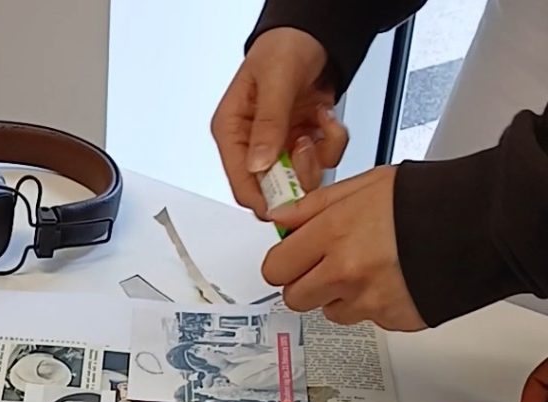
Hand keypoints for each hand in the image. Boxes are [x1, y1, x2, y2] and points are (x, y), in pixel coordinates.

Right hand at [211, 28, 348, 217]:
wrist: (314, 34)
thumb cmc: (284, 46)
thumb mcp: (275, 81)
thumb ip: (267, 124)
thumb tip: (257, 163)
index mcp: (231, 131)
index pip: (240, 182)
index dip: (263, 199)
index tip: (285, 205)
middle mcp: (253, 143)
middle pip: (272, 188)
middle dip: (298, 171)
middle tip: (307, 145)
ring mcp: (280, 144)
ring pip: (301, 177)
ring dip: (318, 154)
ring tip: (316, 123)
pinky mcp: (302, 141)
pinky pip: (322, 160)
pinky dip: (331, 141)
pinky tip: (324, 117)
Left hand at [263, 165, 426, 331]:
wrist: (482, 224)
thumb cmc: (425, 199)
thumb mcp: (363, 186)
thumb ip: (313, 206)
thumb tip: (278, 219)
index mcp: (333, 233)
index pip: (275, 268)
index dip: (284, 262)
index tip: (292, 258)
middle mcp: (346, 272)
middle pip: (294, 297)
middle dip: (305, 283)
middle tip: (326, 266)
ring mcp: (368, 300)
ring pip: (329, 311)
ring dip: (339, 296)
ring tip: (368, 269)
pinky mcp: (391, 320)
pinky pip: (366, 319)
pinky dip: (372, 305)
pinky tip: (392, 280)